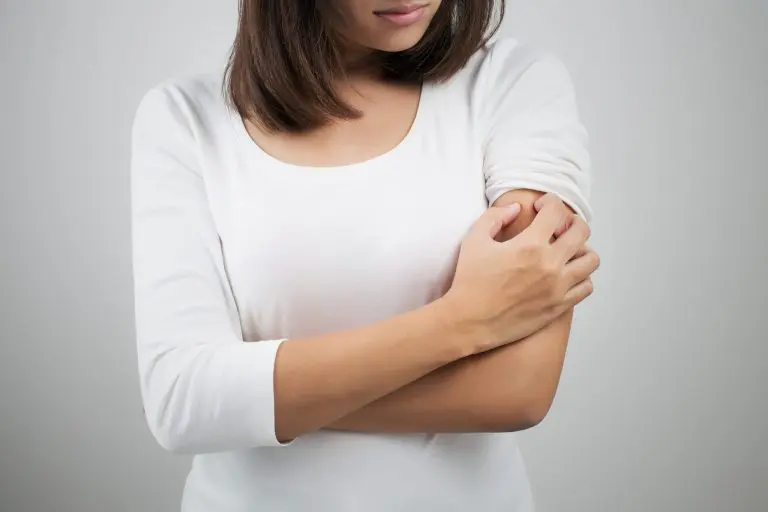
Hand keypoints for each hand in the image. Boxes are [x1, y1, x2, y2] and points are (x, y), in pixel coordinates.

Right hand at [444, 195, 598, 353]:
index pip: (556, 211)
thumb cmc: (469, 281)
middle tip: (559, 225)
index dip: (550, 202)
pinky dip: (581, 277)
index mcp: (529, 245)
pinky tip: (565, 275)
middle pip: (581, 232)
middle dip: (572, 221)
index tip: (540, 206)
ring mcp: (558, 287)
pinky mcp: (559, 306)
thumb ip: (495, 217)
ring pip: (591, 260)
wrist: (469, 321)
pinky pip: (586, 287)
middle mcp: (550, 264)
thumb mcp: (474, 240)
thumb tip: (516, 207)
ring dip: (581, 250)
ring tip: (566, 251)